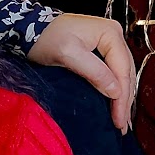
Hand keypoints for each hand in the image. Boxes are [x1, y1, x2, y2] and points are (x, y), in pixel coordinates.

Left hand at [28, 12, 134, 132]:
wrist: (29, 28)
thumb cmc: (45, 38)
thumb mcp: (68, 54)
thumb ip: (94, 72)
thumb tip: (116, 92)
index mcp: (110, 33)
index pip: (122, 70)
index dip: (121, 97)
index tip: (118, 119)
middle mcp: (114, 35)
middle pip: (125, 73)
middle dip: (124, 100)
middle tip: (122, 126)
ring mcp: (108, 43)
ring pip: (121, 74)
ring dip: (121, 97)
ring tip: (121, 120)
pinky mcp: (100, 51)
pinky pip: (112, 72)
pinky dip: (114, 89)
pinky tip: (115, 104)